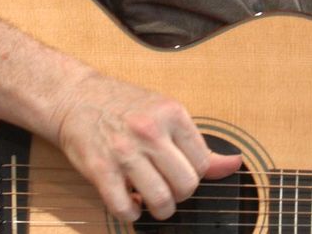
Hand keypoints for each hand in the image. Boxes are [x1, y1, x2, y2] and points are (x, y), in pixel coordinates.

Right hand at [51, 73, 241, 222]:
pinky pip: (123, 208)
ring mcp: (125, 151)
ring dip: (160, 209)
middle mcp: (150, 131)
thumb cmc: (124, 105)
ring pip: (160, 200)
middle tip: (169, 190)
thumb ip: (198, 144)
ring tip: (152, 201)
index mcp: (172, 114)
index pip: (203, 163)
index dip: (194, 175)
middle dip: (180, 195)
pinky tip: (129, 203)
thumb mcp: (166, 113)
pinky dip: (130, 215)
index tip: (182, 172)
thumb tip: (235, 164)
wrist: (76, 96)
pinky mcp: (100, 169)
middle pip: (186, 185)